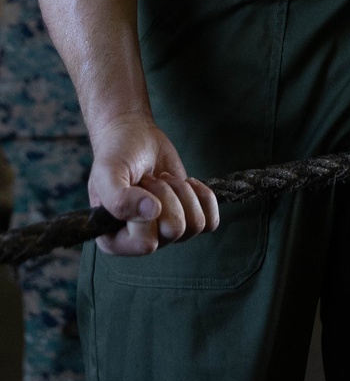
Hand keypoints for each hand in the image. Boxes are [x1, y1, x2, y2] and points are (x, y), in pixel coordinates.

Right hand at [88, 111, 219, 255]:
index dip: (148, 212)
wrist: (136, 137)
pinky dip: (204, 198)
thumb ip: (119, 199)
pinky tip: (188, 183)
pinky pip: (210, 222)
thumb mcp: (107, 173)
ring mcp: (166, 231)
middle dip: (167, 195)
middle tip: (152, 180)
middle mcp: (141, 241)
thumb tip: (152, 212)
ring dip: (182, 192)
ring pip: (195, 225)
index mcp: (115, 240)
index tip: (138, 186)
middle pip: (175, 230)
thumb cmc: (117, 155)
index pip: (146, 243)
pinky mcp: (187, 217)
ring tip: (164, 179)